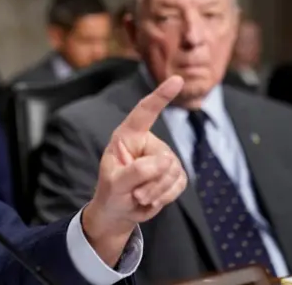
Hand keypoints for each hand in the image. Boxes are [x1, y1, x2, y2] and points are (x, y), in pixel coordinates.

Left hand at [82, 75, 187, 265]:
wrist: (118, 211)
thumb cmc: (111, 193)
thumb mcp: (115, 183)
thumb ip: (137, 171)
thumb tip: (165, 160)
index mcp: (127, 136)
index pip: (144, 112)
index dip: (161, 96)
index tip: (177, 80)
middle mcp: (147, 142)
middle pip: (163, 157)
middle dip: (151, 181)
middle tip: (134, 193)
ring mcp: (162, 156)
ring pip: (173, 171)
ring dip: (157, 191)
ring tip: (139, 196)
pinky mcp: (174, 172)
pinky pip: (180, 183)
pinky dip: (166, 195)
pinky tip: (151, 198)